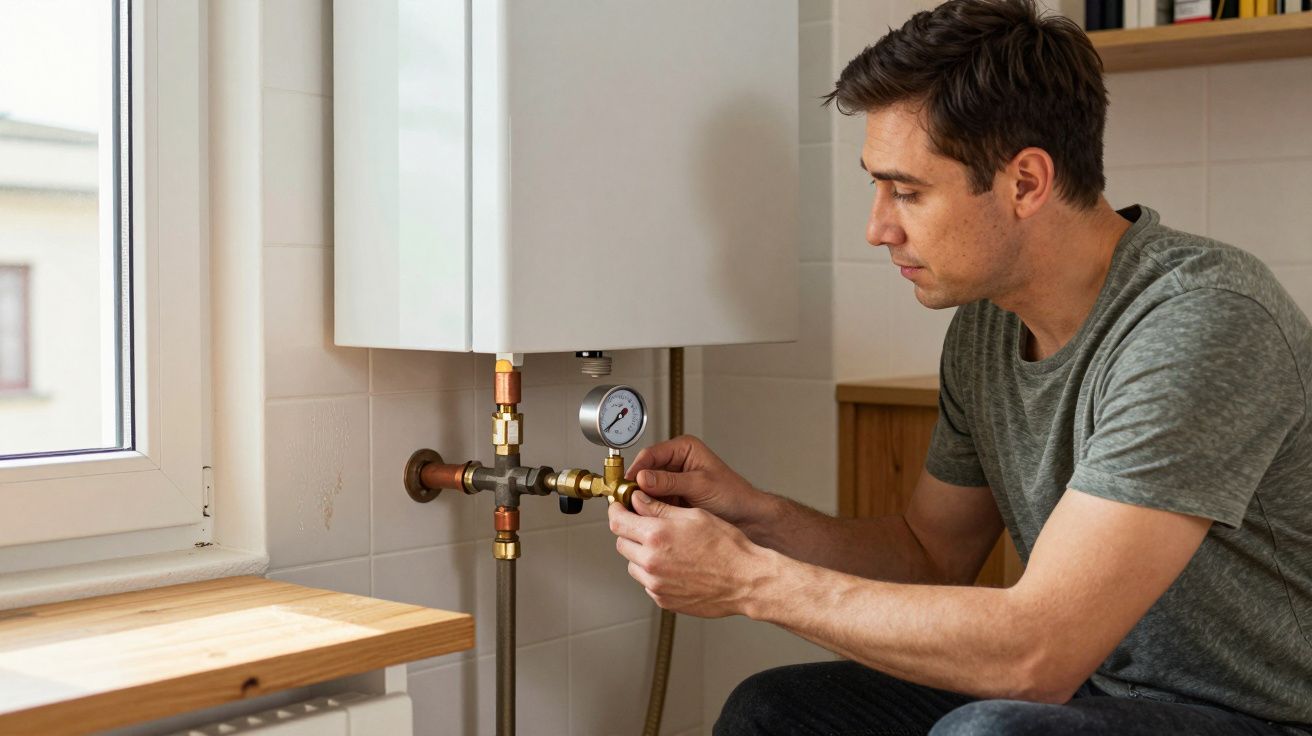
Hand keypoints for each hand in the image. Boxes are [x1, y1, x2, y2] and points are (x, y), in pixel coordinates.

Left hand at [609, 490, 774, 617]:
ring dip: (642, 554)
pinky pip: (648, 583)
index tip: (620, 508)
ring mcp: (656, 584)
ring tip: (668, 549)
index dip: (617, 511)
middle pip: (621, 543)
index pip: (618, 522)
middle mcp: (651, 562)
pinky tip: (676, 566)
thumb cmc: (727, 546)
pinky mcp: (663, 600)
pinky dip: (655, 574)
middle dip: (631, 532)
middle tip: (648, 526)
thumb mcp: (694, 515)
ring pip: (633, 564)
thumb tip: (638, 498)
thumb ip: (659, 507)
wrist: (745, 580)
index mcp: (656, 536)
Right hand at [625, 435, 759, 525]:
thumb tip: (642, 478)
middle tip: (626, 499)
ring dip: (641, 499)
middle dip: (636, 486)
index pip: (651, 454)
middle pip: (645, 472)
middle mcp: (676, 463)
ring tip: (635, 510)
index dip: (636, 468)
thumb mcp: (700, 485)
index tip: (626, 482)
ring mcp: (673, 482)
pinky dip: (649, 509)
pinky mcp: (673, 498)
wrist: (747, 516)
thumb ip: (670, 481)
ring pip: (647, 489)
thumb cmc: (733, 494)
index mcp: (684, 449)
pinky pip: (654, 502)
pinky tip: (647, 517)